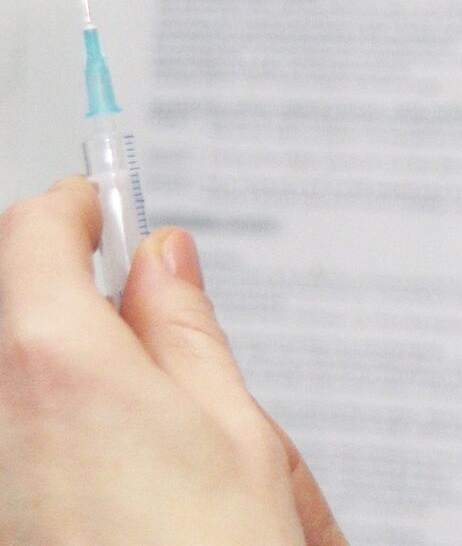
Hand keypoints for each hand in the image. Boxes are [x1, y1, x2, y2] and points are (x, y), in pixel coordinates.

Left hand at [0, 177, 346, 545]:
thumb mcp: (230, 428)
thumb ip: (183, 327)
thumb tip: (162, 254)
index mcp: (53, 365)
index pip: (31, 233)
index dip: (72, 208)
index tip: (102, 205)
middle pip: (6, 297)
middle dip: (62, 283)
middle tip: (133, 306)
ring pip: (8, 367)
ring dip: (55, 356)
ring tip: (133, 405)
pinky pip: (7, 425)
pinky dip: (39, 413)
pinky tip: (104, 464)